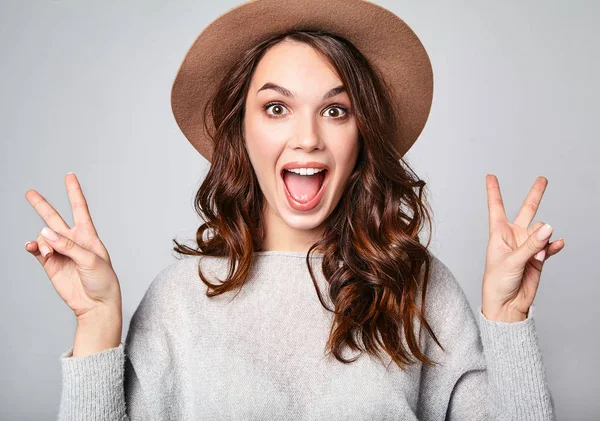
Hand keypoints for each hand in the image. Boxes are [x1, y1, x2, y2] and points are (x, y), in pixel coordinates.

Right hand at [24, 173, 121, 320]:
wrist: (96, 305)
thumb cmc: (103, 281)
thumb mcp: (91, 260)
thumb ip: (68, 246)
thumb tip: (44, 232)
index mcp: (88, 236)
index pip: (79, 208)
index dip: (74, 191)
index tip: (69, 175)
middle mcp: (72, 241)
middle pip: (54, 218)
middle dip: (41, 205)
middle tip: (29, 192)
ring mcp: (60, 252)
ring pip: (44, 236)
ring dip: (43, 241)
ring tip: (48, 253)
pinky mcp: (50, 265)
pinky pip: (38, 251)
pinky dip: (33, 247)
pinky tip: (32, 248)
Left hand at [481, 175, 564, 321]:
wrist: (507, 305)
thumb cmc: (497, 283)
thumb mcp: (511, 262)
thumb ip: (531, 245)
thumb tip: (549, 227)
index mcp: (498, 234)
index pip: (496, 207)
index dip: (494, 191)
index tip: (490, 175)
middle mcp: (513, 236)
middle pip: (527, 211)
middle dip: (535, 195)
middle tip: (543, 179)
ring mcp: (527, 246)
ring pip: (542, 232)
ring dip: (541, 243)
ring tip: (535, 258)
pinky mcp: (538, 258)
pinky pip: (549, 247)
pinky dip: (553, 247)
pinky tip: (558, 245)